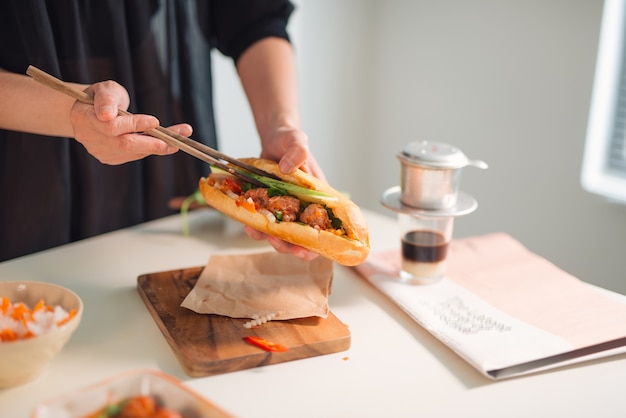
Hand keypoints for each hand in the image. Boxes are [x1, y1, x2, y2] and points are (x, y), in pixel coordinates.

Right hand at [69, 80, 189, 163]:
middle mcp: (88, 137)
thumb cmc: (103, 97)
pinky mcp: (109, 158)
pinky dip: (152, 148)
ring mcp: (98, 150)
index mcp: (82, 116)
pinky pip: (134, 155)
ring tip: (181, 137)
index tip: (155, 121)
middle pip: (124, 144)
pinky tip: (167, 142)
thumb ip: (107, 99)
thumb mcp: (105, 89)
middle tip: (178, 138)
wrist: (92, 111)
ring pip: (133, 152)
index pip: (111, 126)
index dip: (134, 125)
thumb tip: (107, 115)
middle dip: (153, 142)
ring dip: (160, 146)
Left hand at [245, 125, 325, 260]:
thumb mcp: (296, 141)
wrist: (273, 138)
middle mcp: (304, 207)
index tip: (304, 249)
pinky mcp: (270, 207)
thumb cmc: (290, 140)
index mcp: (318, 198)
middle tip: (275, 240)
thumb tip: (287, 168)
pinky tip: (247, 221)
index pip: (324, 228)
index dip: (317, 244)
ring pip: (281, 234)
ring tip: (256, 231)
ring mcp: (286, 209)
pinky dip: (256, 225)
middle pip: (302, 238)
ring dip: (269, 238)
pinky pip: (264, 223)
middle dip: (289, 245)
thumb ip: (297, 151)